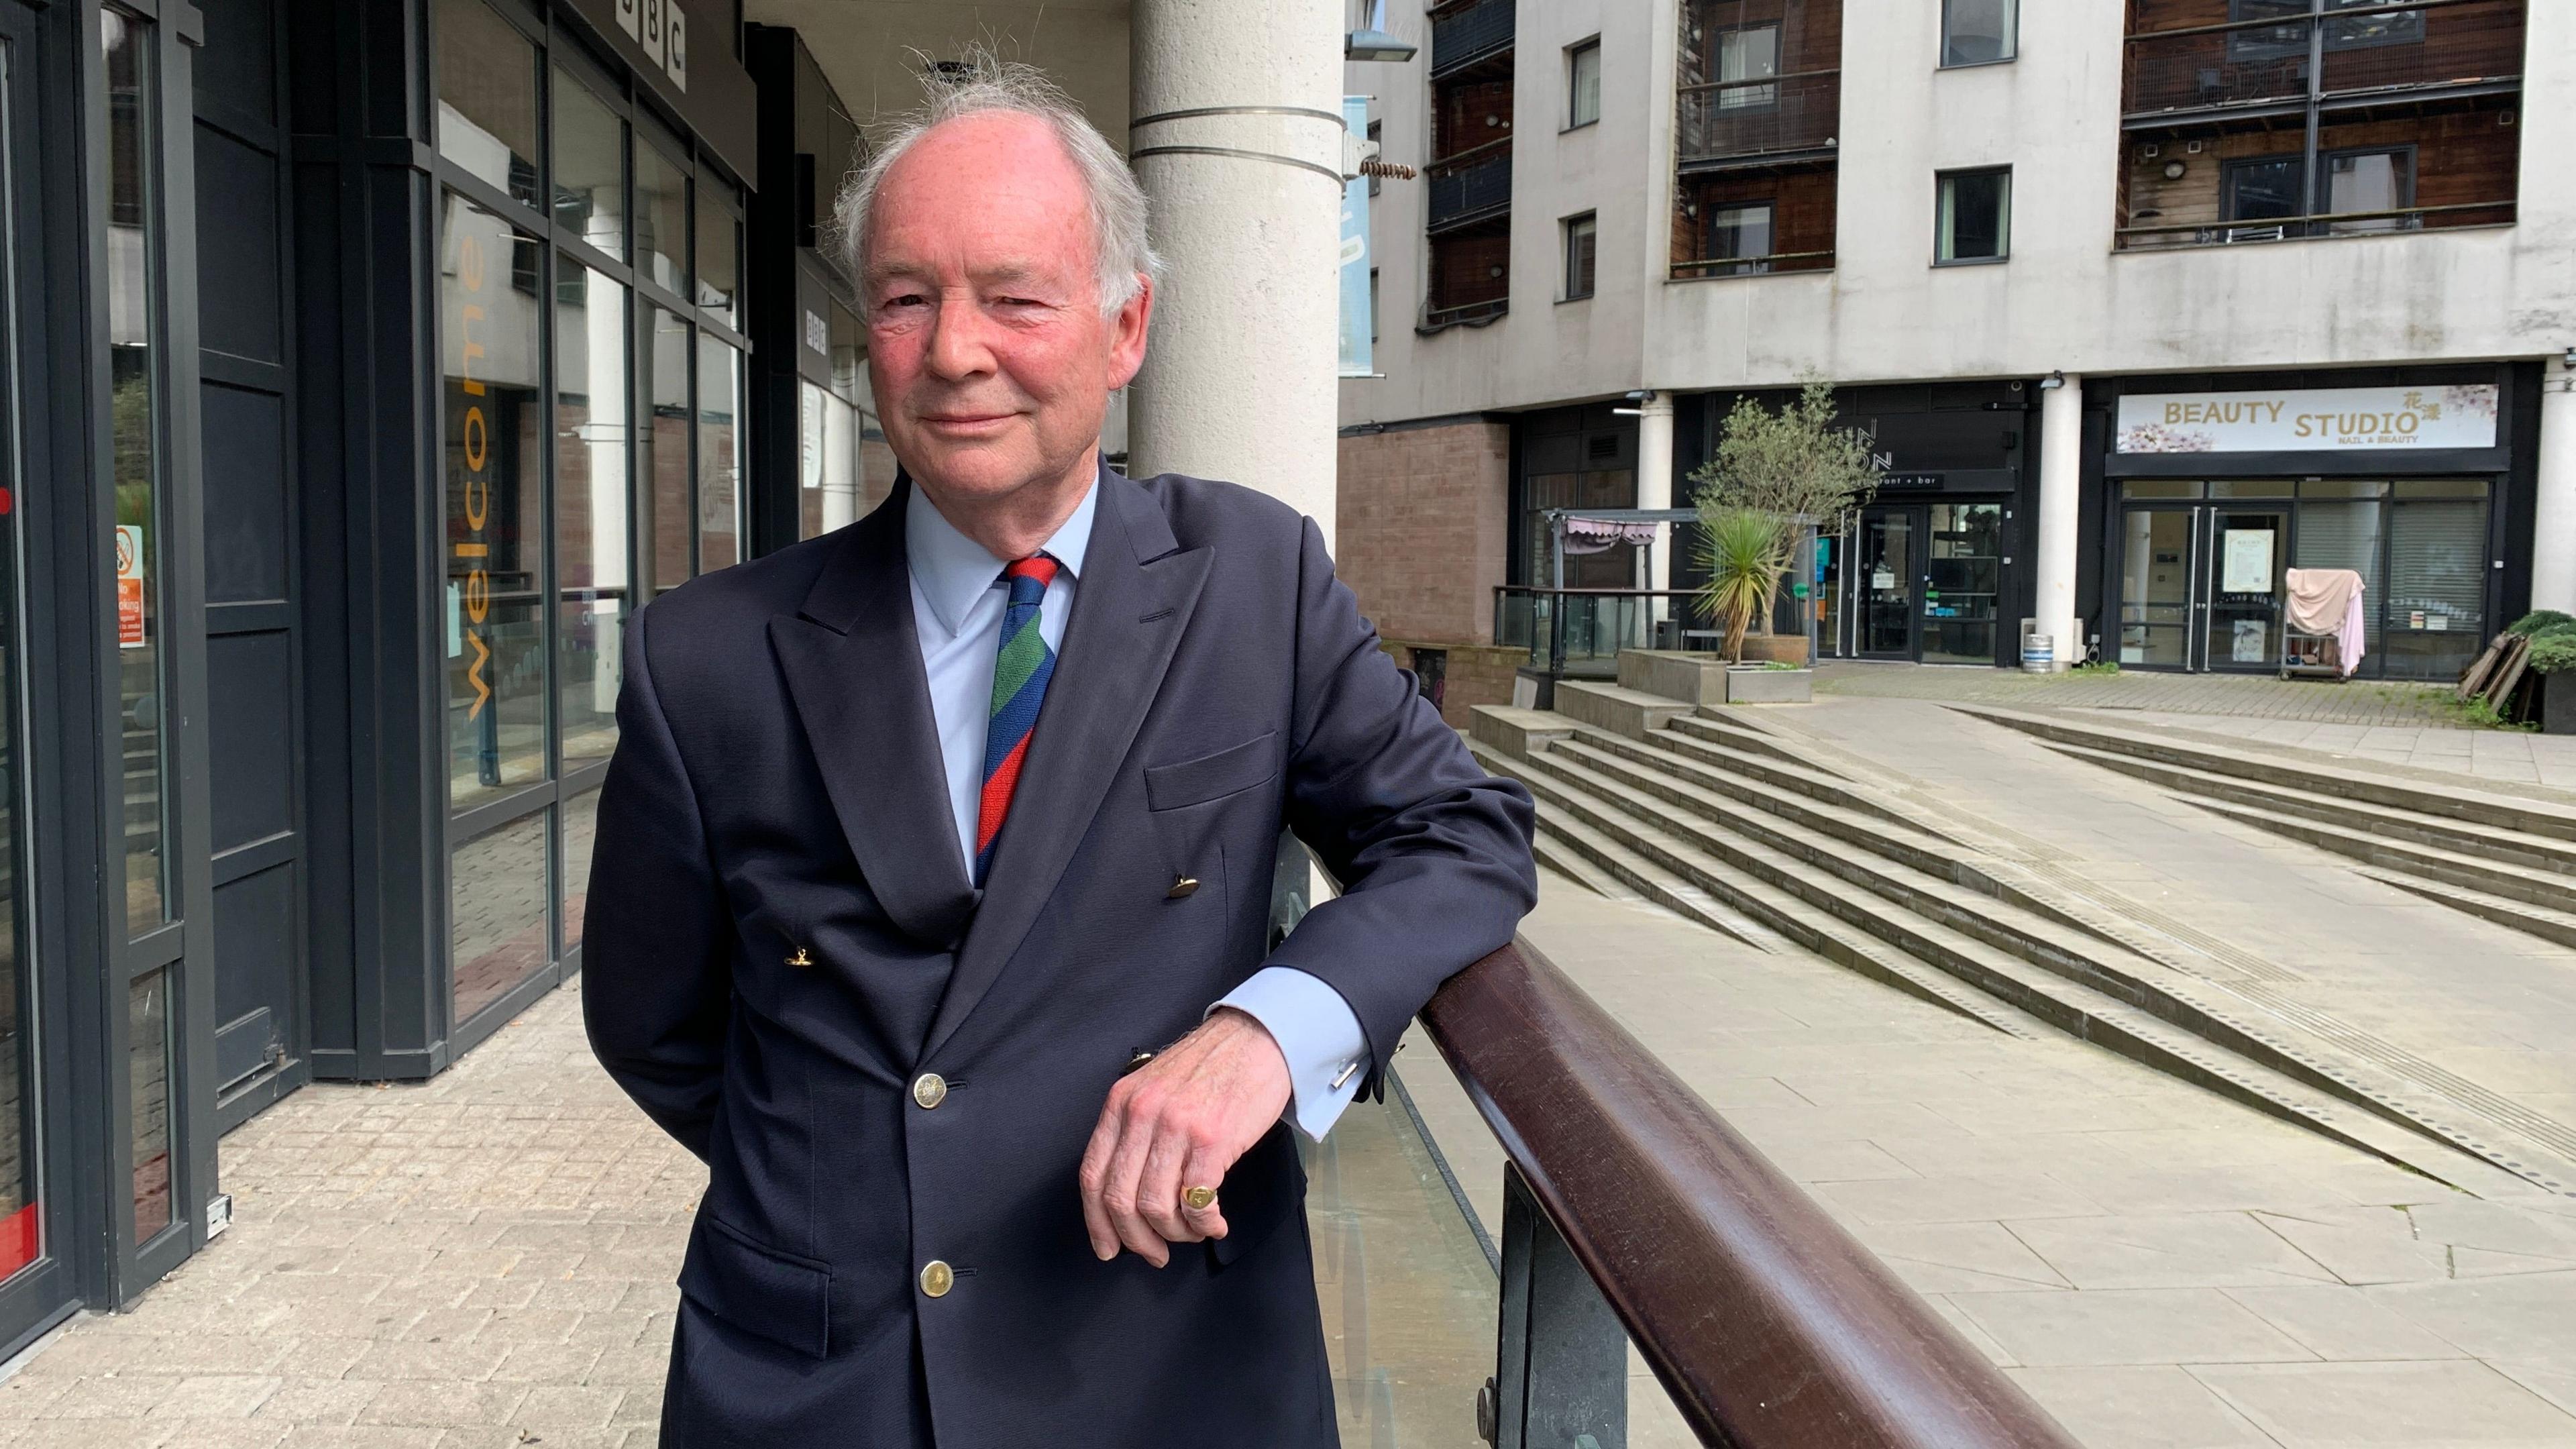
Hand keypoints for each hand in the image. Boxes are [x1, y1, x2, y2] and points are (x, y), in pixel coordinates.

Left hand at [1078, 1008, 1290, 1265]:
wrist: (1259, 1038)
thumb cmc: (1211, 1066)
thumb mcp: (1154, 1087)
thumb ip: (1135, 1131)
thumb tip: (1128, 1194)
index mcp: (1121, 1103)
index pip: (1092, 1175)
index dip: (1097, 1222)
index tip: (1108, 1247)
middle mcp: (1142, 1114)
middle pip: (1120, 1199)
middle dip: (1136, 1239)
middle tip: (1155, 1253)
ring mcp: (1176, 1126)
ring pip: (1156, 1205)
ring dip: (1176, 1233)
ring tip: (1193, 1231)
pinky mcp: (1213, 1139)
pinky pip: (1196, 1201)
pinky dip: (1204, 1224)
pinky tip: (1214, 1223)